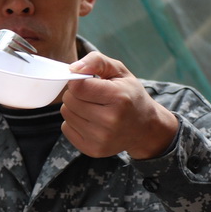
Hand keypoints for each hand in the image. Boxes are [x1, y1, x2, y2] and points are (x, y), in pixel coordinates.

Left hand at [61, 52, 178, 158]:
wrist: (145, 128)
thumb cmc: (129, 95)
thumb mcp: (119, 71)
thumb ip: (96, 61)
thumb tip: (73, 68)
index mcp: (118, 98)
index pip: (77, 86)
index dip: (78, 81)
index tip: (87, 82)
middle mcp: (110, 121)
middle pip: (69, 100)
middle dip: (76, 94)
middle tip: (92, 96)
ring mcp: (101, 138)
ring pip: (66, 114)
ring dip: (74, 108)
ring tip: (92, 108)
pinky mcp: (92, 150)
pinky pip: (66, 129)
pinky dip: (74, 123)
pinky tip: (90, 121)